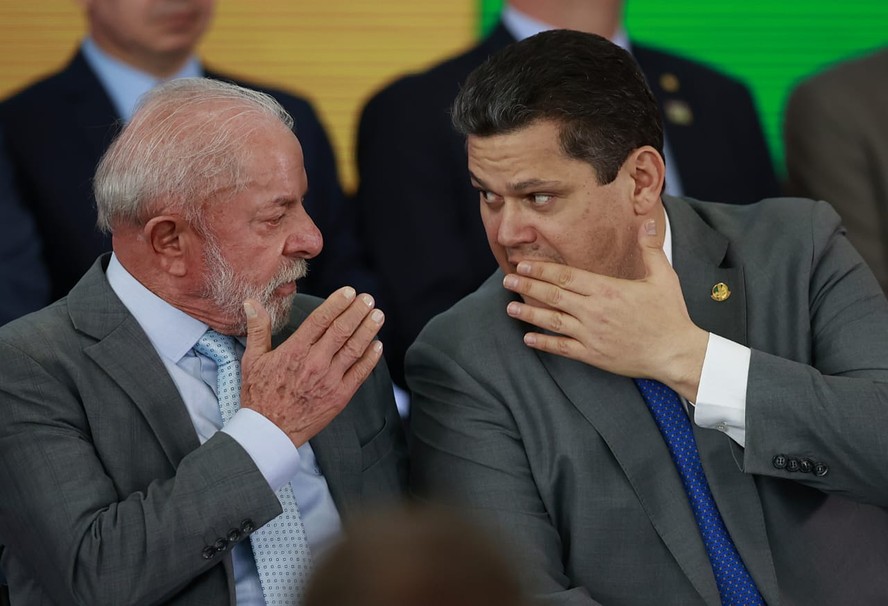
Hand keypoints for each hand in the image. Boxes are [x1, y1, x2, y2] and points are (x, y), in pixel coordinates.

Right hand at [239, 287, 384, 445]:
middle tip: (368, 299)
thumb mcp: (252, 359)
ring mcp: (330, 380)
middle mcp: (315, 363)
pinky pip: (360, 373)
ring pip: (354, 349)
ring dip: (368, 330)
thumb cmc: (259, 394)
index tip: (349, 292)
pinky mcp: (340, 396)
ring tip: (377, 315)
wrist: (268, 431)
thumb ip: (258, 329)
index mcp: (294, 351)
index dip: (337, 303)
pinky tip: (378, 345)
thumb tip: (251, 302)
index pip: (321, 320)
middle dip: (357, 312)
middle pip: (341, 331)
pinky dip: (370, 358)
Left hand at [502, 220, 708, 400]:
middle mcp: (594, 311)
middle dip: (527, 285)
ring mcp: (591, 334)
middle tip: (507, 278)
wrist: (676, 353)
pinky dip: (544, 343)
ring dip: (529, 313)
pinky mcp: (593, 355)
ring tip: (510, 307)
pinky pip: (562, 348)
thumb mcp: (663, 277)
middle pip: (553, 295)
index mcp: (608, 289)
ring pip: (552, 321)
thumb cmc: (670, 315)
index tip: (523, 263)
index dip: (542, 269)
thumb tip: (646, 222)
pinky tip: (528, 338)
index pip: (566, 276)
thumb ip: (650, 249)